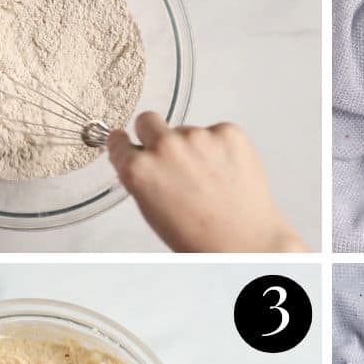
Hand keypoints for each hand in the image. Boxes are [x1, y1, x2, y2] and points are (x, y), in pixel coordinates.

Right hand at [107, 113, 306, 252]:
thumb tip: (139, 158)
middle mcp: (166, 147)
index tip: (130, 145)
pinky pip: (215, 132)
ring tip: (209, 179)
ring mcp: (199, 136)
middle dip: (154, 135)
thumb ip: (142, 178)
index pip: (118, 140)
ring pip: (186, 130)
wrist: (245, 242)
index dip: (126, 145)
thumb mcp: (153, 211)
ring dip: (193, 147)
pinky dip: (220, 147)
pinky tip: (227, 172)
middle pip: (148, 121)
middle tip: (171, 158)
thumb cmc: (199, 237)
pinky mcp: (228, 132)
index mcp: (139, 170)